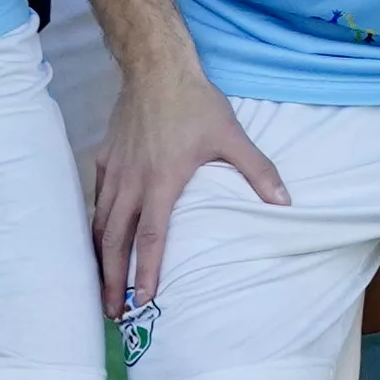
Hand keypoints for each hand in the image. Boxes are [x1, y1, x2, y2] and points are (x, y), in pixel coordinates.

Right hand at [88, 59, 279, 319]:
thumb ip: (258, 172)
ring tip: (102, 288)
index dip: (146, 271)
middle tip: (113, 312)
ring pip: (100, 223)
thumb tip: (285, 203)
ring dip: (100, 259)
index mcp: (161, 182)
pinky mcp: (105, 158)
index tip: (144, 301)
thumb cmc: (195, 103)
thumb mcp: (232, 136)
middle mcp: (132, 182)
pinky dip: (95, 225)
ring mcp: (115, 171)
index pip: (152, 237)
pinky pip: (96, 199)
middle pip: (116, 240)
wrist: (155, 67)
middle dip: (112, 279)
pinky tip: (97, 240)